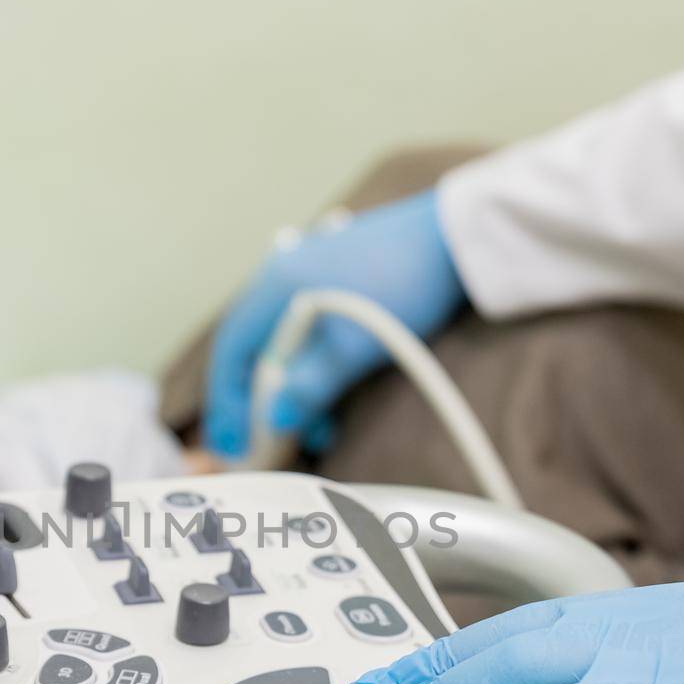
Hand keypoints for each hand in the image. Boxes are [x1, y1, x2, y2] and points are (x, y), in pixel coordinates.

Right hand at [203, 190, 465, 457]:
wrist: (457, 238)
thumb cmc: (404, 284)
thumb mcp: (354, 349)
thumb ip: (311, 387)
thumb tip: (276, 419)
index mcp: (274, 286)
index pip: (231, 353)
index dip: (227, 402)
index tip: (233, 442)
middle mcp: (281, 275)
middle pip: (251, 349)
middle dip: (257, 402)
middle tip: (265, 444)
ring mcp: (307, 273)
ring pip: (280, 344)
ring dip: (289, 389)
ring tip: (314, 429)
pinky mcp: (334, 278)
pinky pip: (305, 332)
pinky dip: (308, 367)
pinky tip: (329, 391)